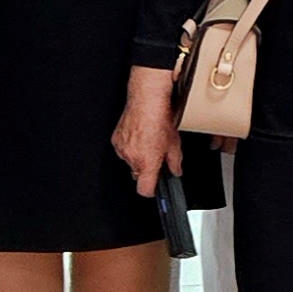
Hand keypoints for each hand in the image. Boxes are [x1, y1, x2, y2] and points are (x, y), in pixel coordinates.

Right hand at [113, 67, 180, 198]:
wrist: (146, 100)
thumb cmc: (160, 119)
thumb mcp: (174, 143)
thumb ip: (175, 162)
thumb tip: (175, 170)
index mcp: (146, 163)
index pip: (144, 190)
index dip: (151, 191)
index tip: (155, 187)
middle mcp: (132, 158)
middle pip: (138, 174)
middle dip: (147, 168)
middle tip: (156, 155)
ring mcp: (122, 149)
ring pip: (130, 161)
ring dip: (138, 155)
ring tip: (148, 141)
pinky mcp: (116, 140)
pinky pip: (123, 149)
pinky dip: (131, 145)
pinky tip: (140, 135)